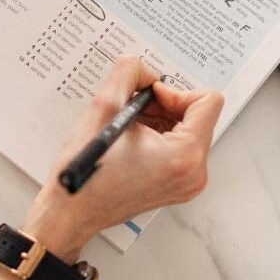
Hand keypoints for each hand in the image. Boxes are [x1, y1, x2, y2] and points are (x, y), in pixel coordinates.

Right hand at [22, 56, 222, 256]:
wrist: (71, 212)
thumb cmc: (86, 175)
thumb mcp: (103, 108)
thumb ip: (127, 73)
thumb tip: (142, 66)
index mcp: (185, 156)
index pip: (208, 101)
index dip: (176, 91)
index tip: (149, 96)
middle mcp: (194, 172)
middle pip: (199, 115)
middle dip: (166, 105)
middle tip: (134, 108)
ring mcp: (187, 182)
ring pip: (188, 129)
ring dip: (160, 119)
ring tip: (129, 126)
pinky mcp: (177, 185)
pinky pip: (180, 146)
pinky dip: (159, 135)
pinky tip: (132, 139)